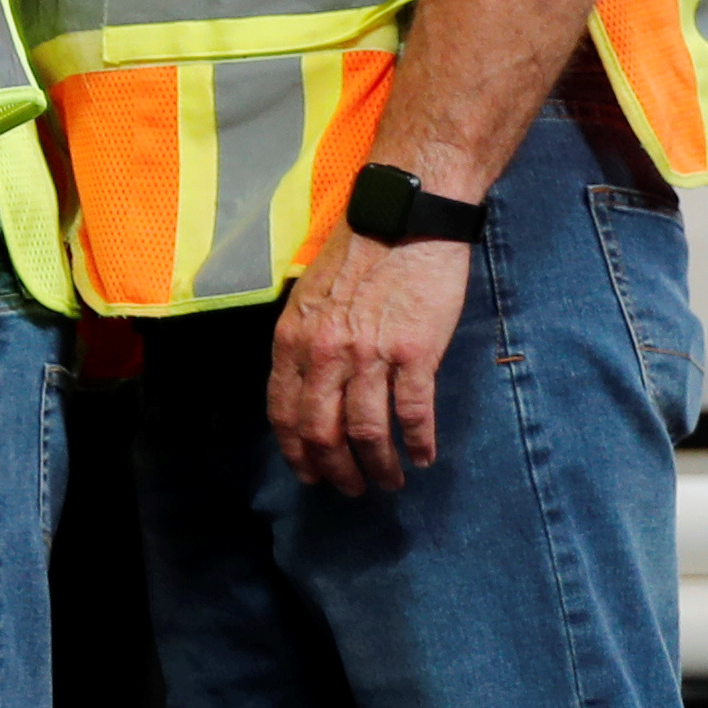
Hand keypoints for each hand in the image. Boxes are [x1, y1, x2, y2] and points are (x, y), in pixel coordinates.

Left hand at [269, 221, 471, 494]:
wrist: (407, 218)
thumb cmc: (360, 254)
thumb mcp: (310, 297)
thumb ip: (306, 342)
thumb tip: (307, 385)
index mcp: (293, 340)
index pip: (283, 411)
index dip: (295, 450)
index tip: (309, 472)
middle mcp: (325, 353)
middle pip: (322, 431)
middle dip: (334, 470)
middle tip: (350, 489)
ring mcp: (370, 354)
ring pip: (366, 431)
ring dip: (378, 466)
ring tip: (390, 483)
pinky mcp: (415, 351)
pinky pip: (413, 412)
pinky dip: (418, 442)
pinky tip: (423, 457)